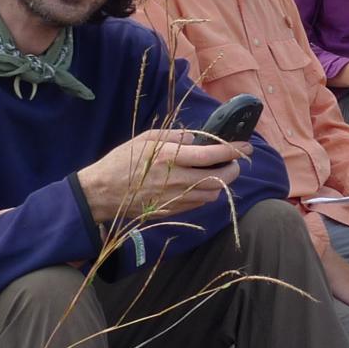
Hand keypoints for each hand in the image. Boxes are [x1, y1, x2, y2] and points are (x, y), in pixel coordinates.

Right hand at [77, 129, 250, 223]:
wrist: (102, 193)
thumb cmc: (122, 161)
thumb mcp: (146, 139)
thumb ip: (175, 137)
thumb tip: (197, 138)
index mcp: (173, 157)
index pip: (214, 154)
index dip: (234, 150)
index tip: (246, 146)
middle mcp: (179, 180)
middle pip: (221, 178)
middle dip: (234, 169)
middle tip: (234, 161)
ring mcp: (177, 198)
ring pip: (213, 194)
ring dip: (221, 183)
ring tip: (218, 172)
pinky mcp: (173, 210)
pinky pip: (199, 204)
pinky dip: (207, 193)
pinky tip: (200, 185)